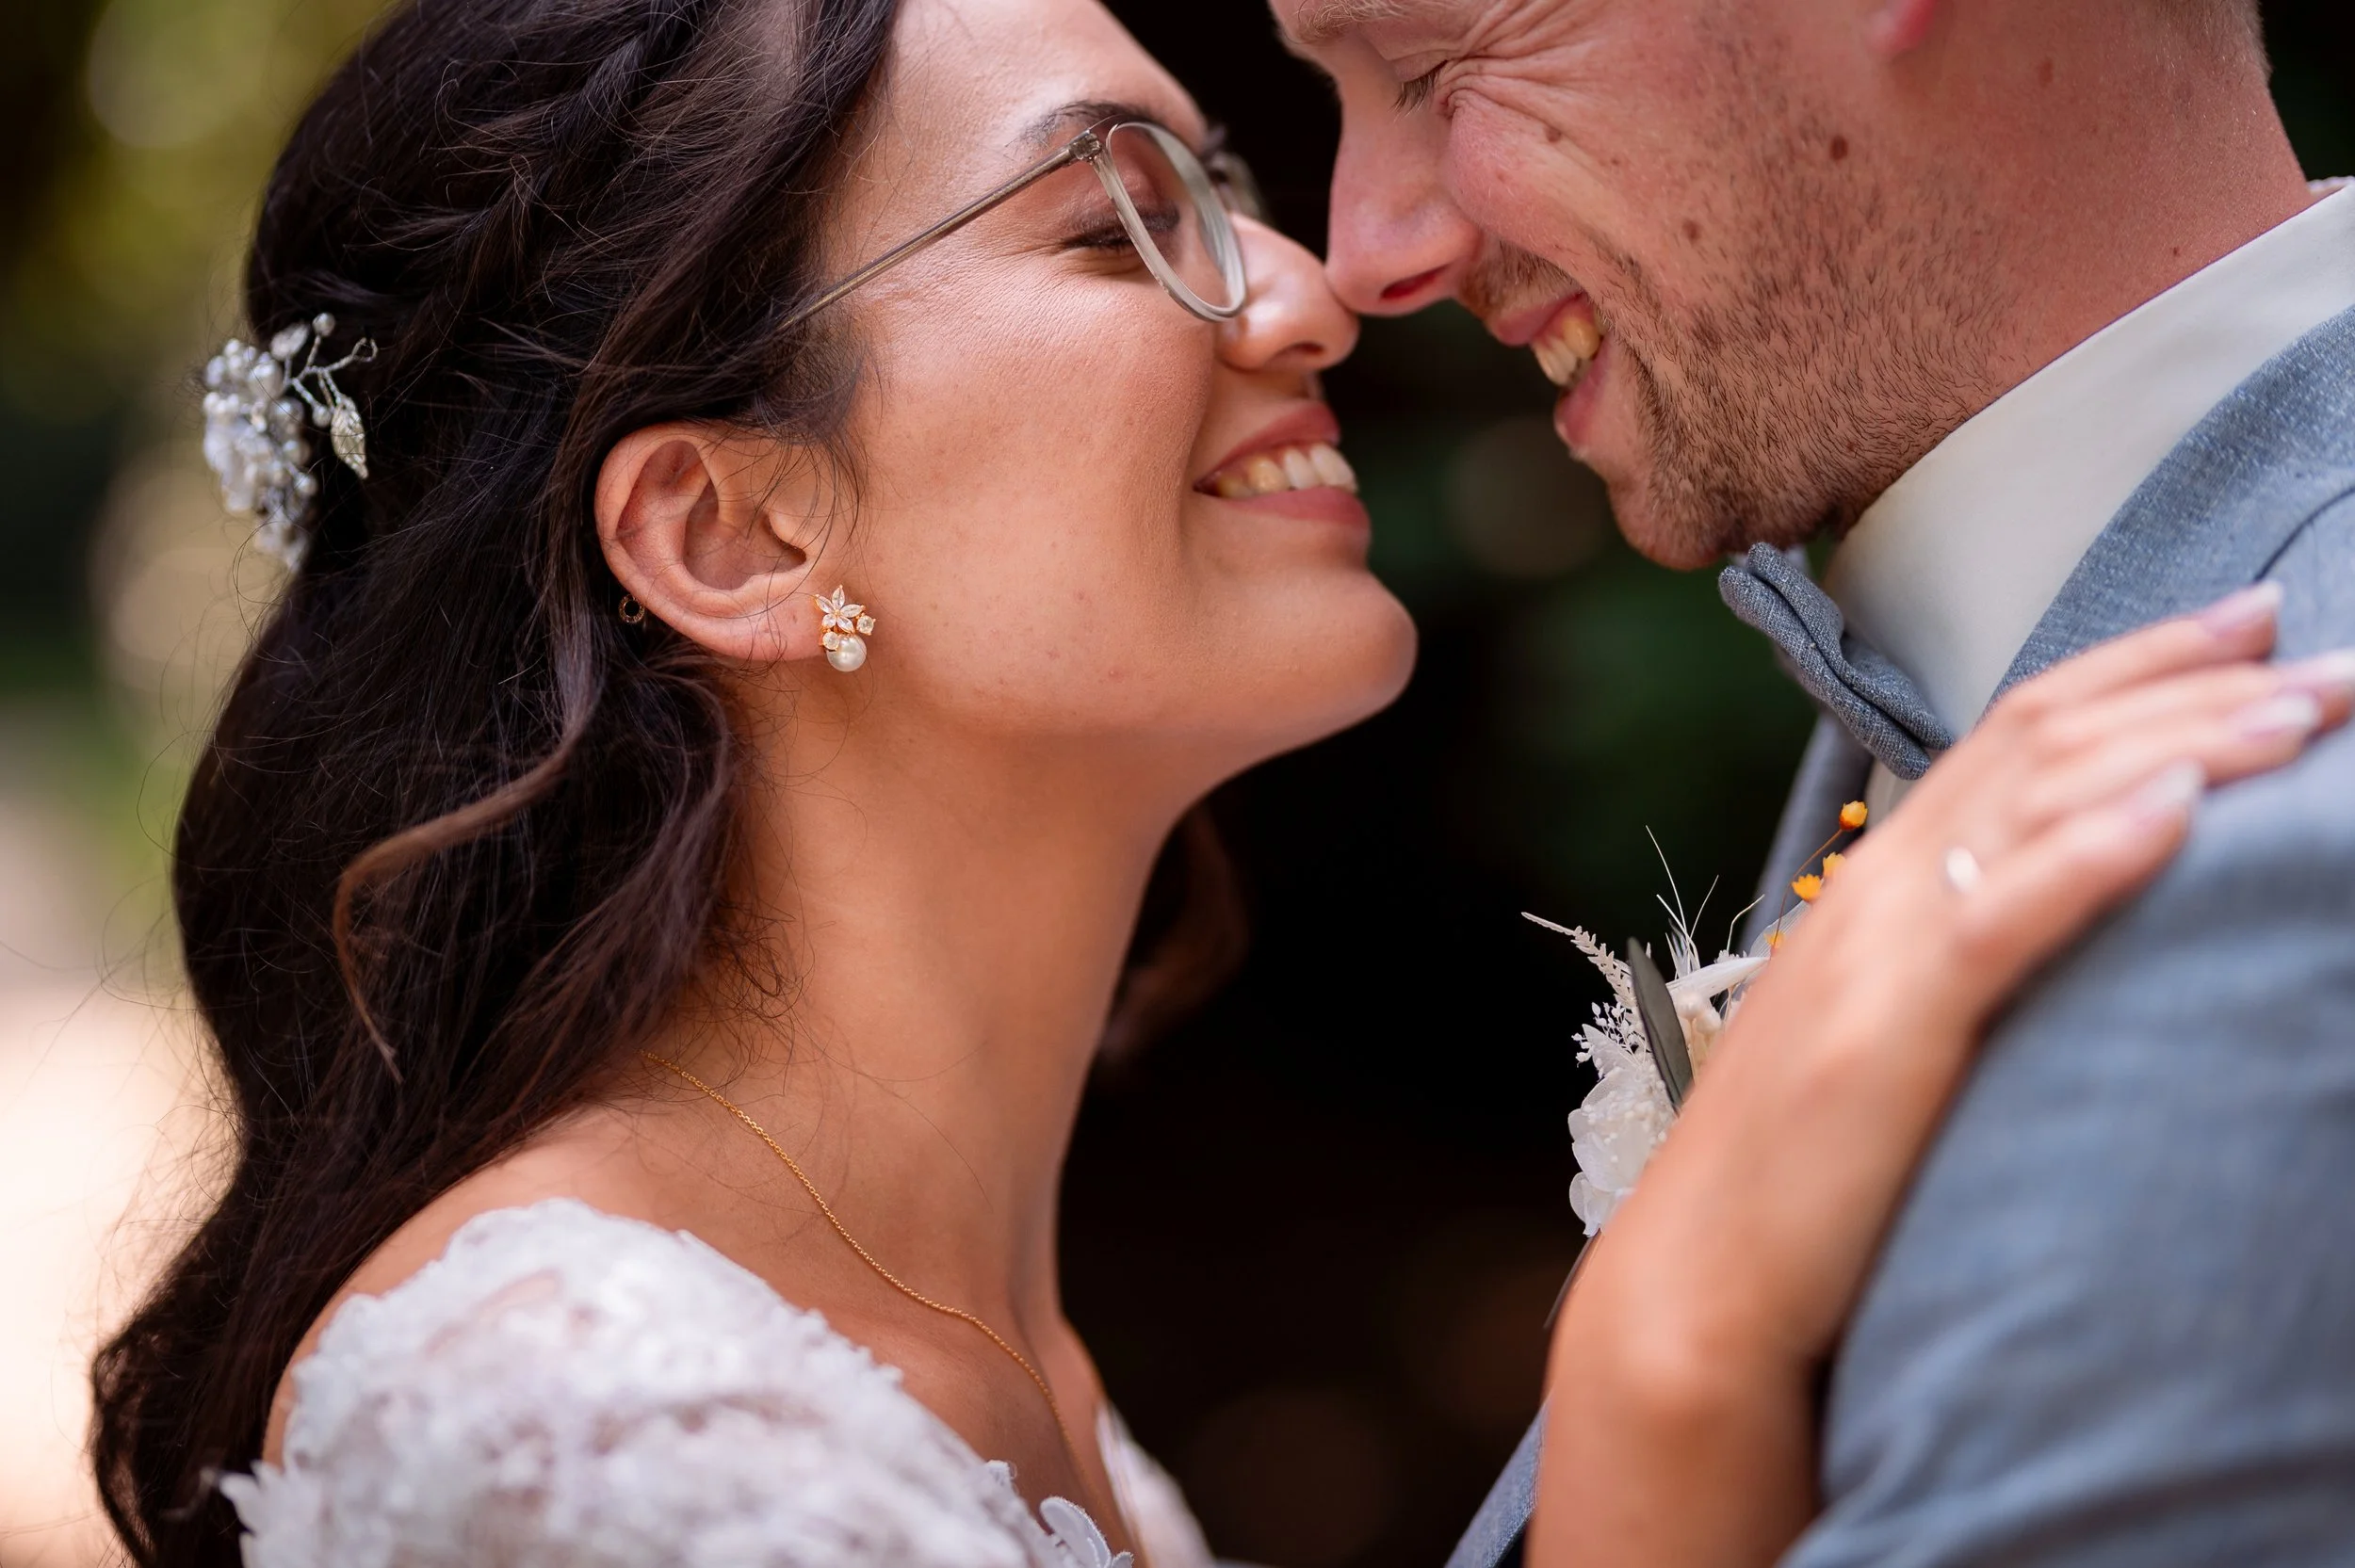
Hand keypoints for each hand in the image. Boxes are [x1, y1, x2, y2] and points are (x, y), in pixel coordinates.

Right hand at [1533, 582, 2354, 1567]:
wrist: (1703, 1282)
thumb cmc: (1807, 1179)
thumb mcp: (1888, 1039)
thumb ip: (1961, 964)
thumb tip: (2067, 927)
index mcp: (1878, 887)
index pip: (2015, 733)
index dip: (2136, 667)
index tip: (2249, 627)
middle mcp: (1875, 892)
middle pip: (2042, 743)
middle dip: (2192, 685)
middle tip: (2328, 655)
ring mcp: (1875, 952)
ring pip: (2037, 805)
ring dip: (2181, 743)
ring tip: (2302, 711)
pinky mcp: (1886, 1029)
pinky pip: (1999, 918)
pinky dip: (2090, 851)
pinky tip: (2178, 806)